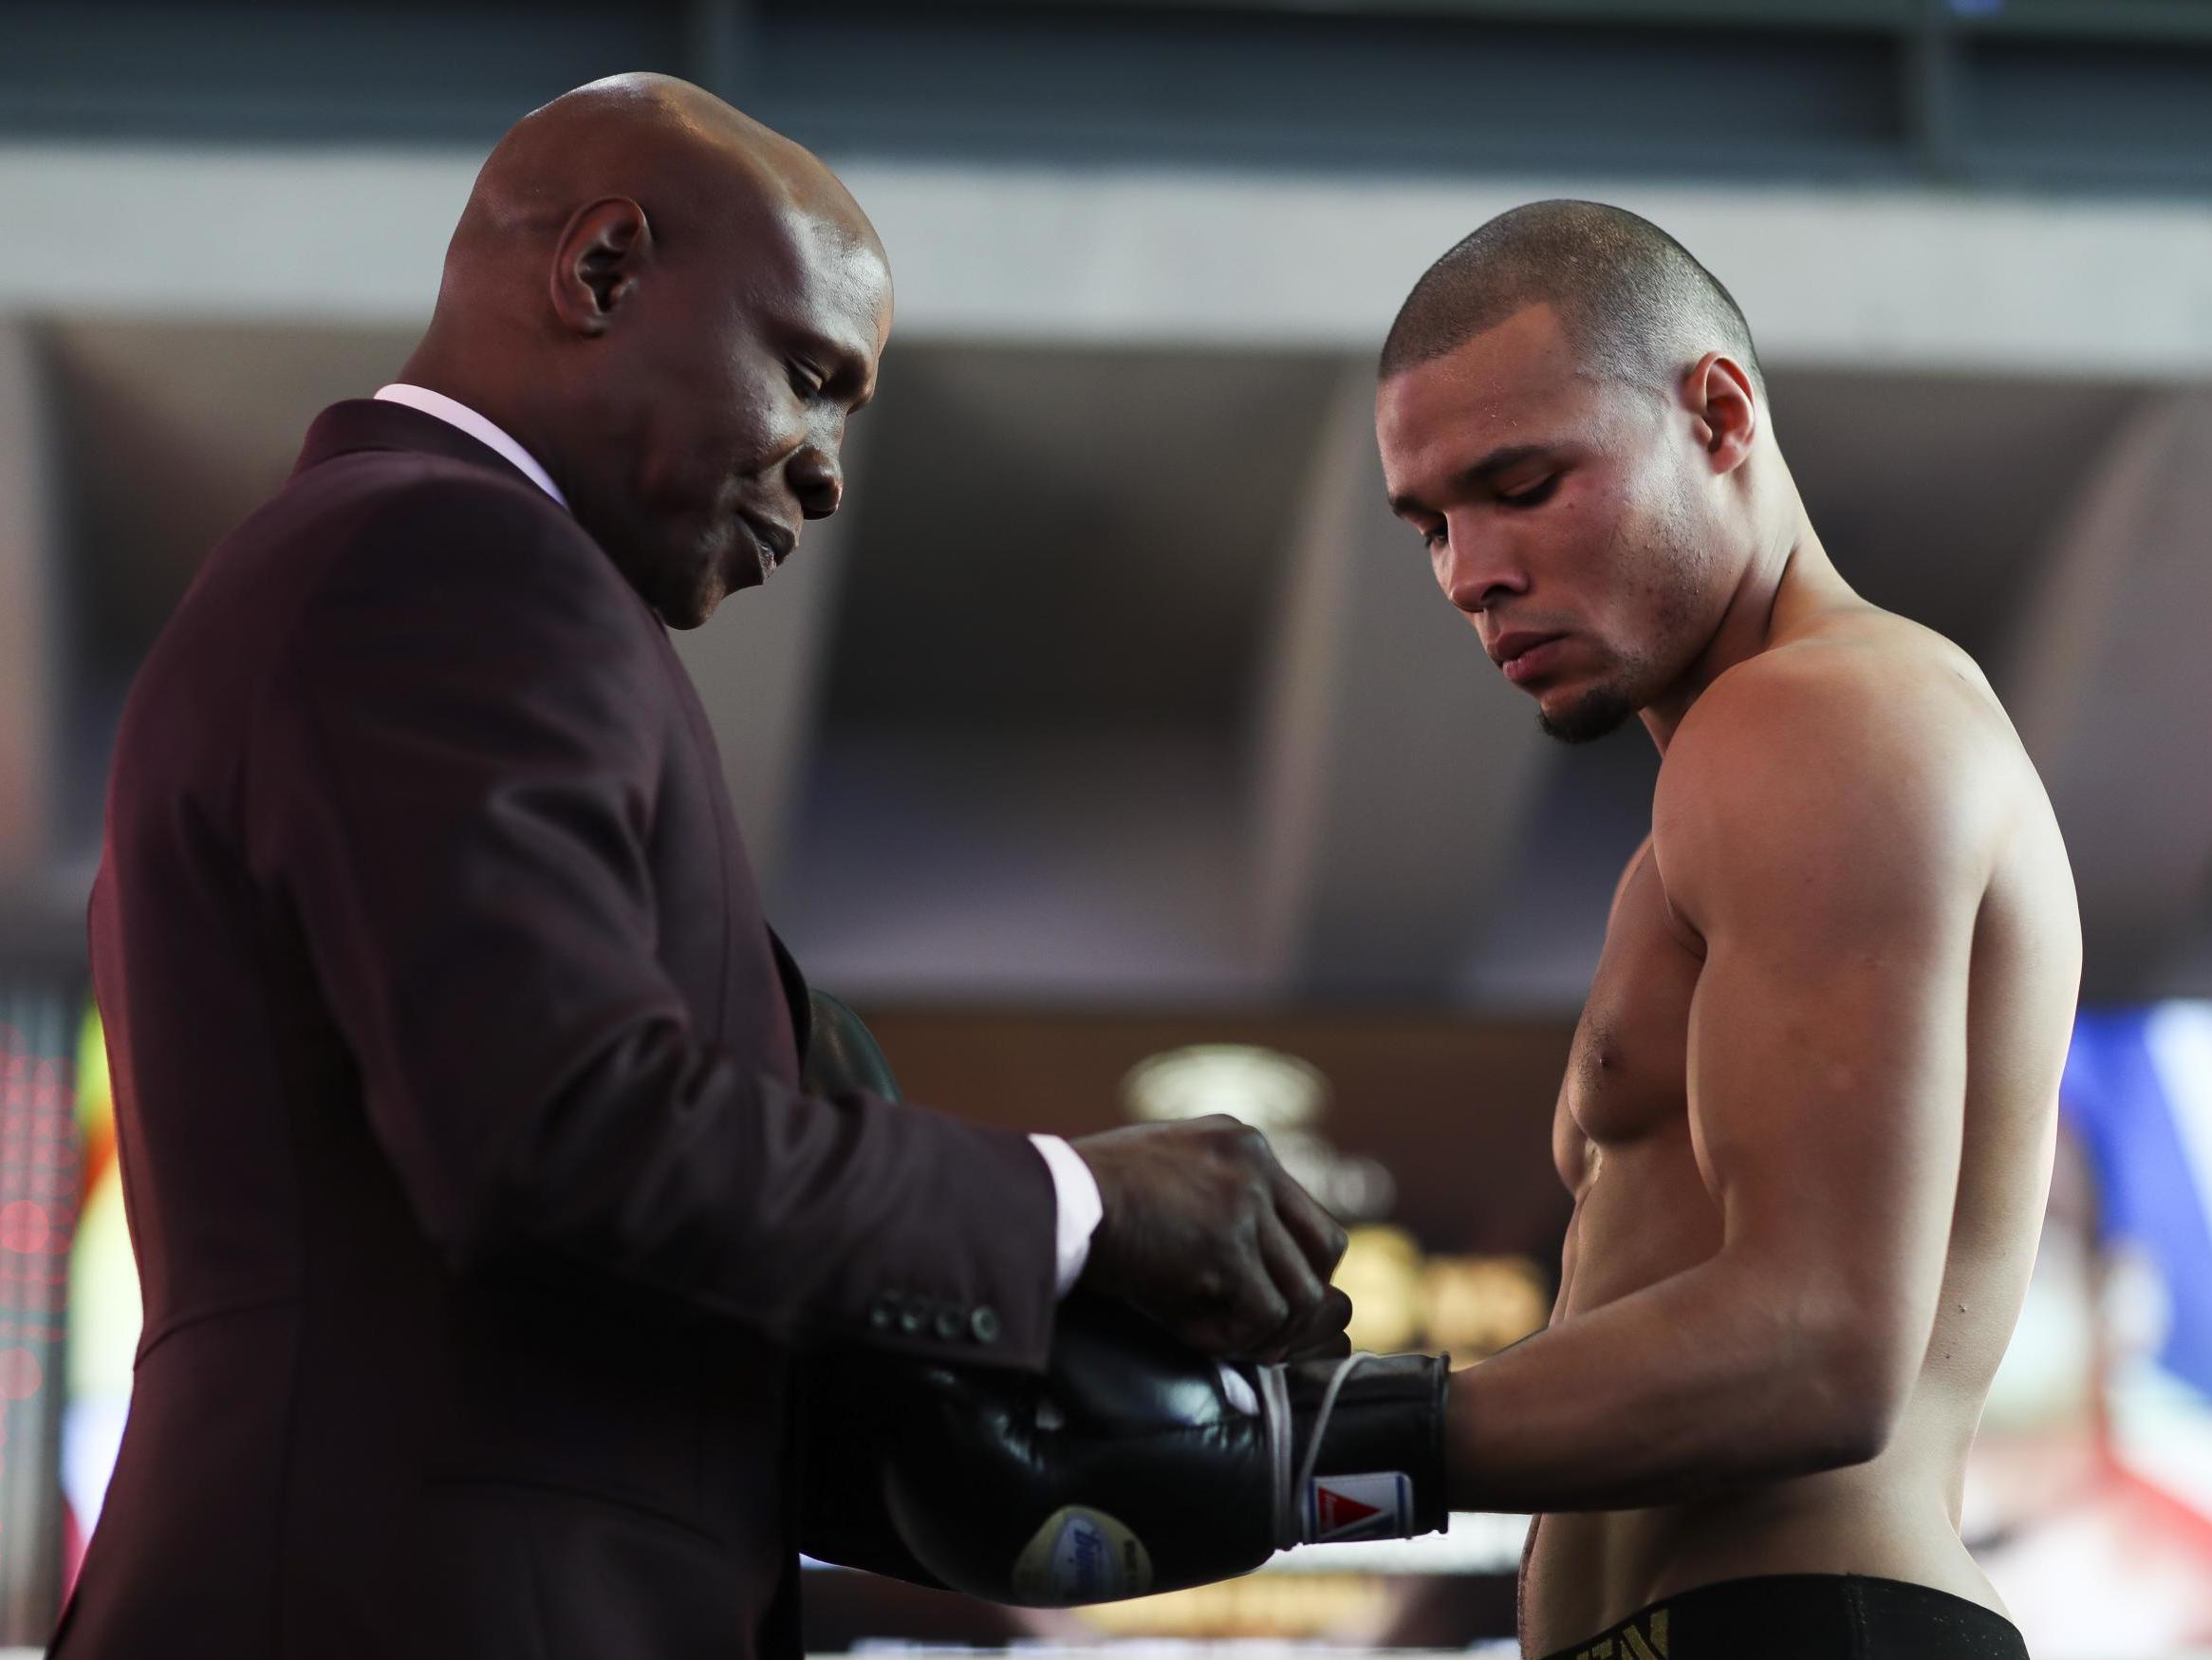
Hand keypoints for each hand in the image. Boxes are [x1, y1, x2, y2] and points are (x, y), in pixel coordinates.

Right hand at [1070, 1116, 1348, 1361]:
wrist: (1055, 1198)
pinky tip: (1197, 1336)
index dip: (1296, 1269)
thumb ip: (1217, 1196)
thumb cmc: (1095, 1197)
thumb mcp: (1169, 1171)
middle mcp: (1255, 1166)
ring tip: (1228, 1340)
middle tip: (1264, 1332)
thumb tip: (1259, 1266)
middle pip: (1326, 1251)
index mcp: (1245, 1144)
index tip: (1268, 1300)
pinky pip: (1263, 1316)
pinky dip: (1237, 1340)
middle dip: (1302, 1301)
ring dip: (1269, 1331)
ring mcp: (1244, 1205)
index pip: (1309, 1216)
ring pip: (1302, 1293)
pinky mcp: (1226, 1247)